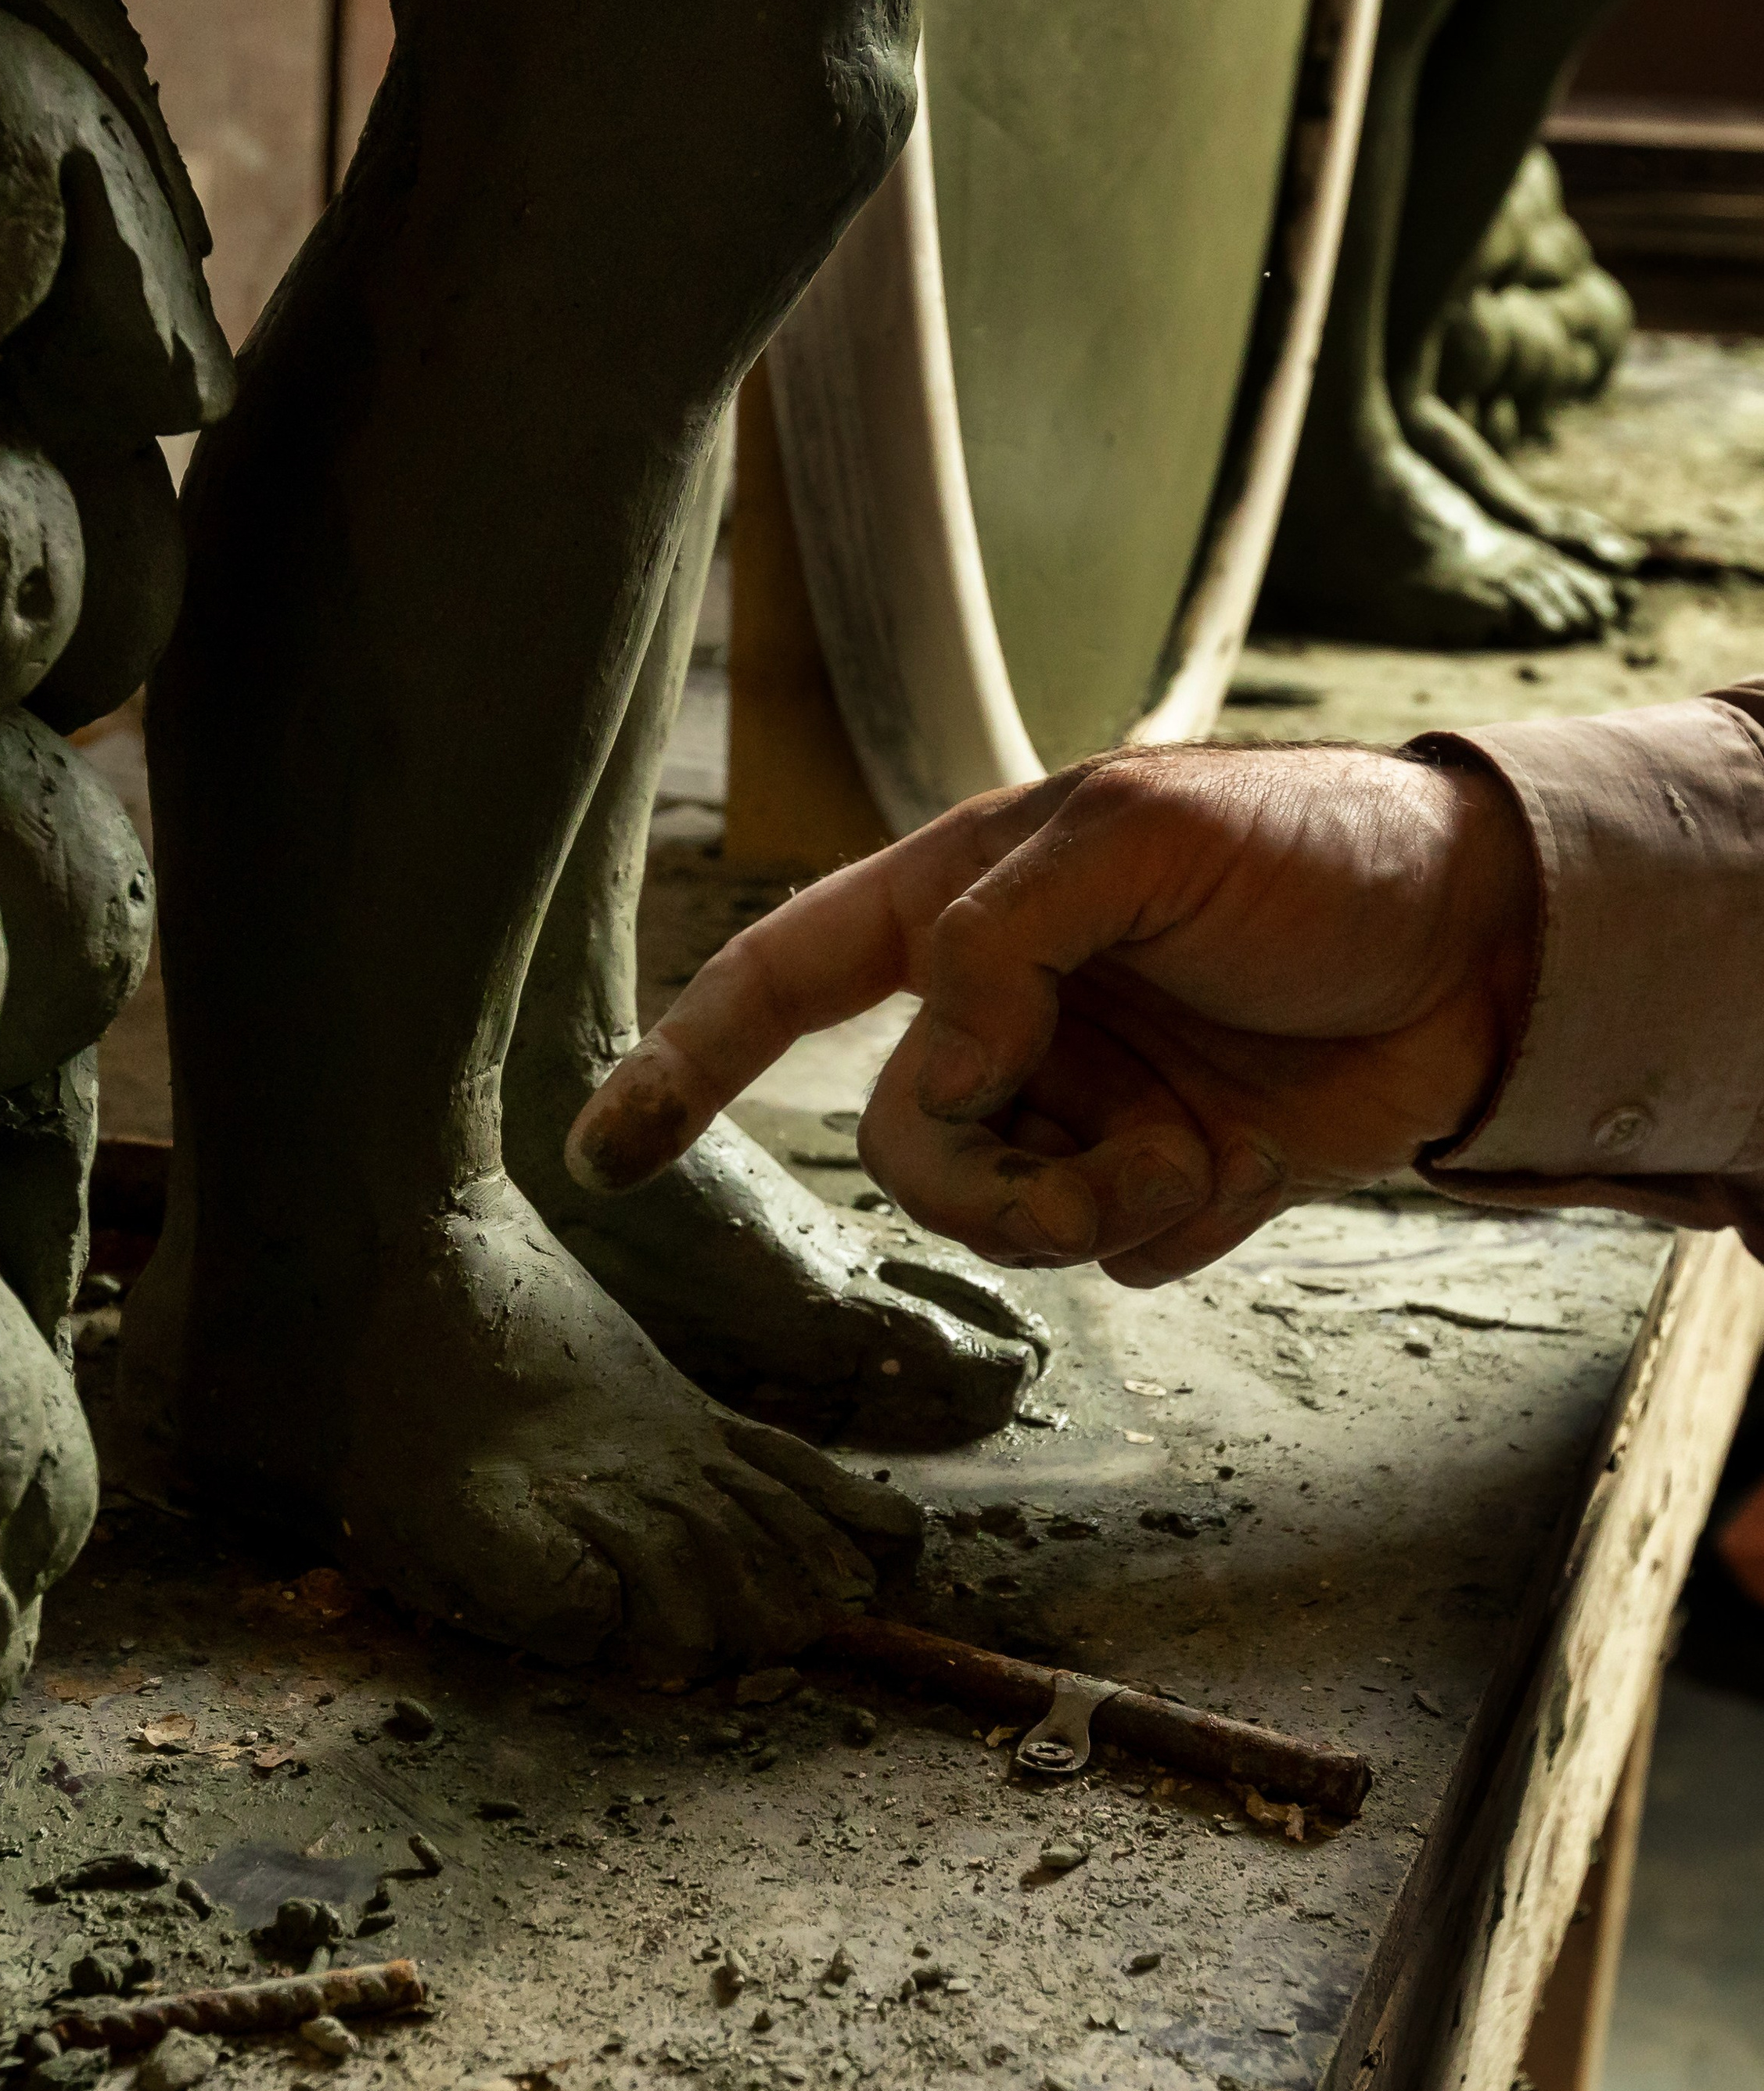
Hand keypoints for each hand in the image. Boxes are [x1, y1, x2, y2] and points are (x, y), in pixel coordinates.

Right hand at [565, 741, 1539, 1285]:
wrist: (1488, 954)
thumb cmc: (1317, 850)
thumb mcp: (1141, 836)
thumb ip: (1002, 937)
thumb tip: (943, 1060)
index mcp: (968, 910)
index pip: (786, 982)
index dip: (685, 1060)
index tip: (601, 1152)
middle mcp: (1008, 1017)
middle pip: (905, 1145)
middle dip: (981, 1180)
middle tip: (1088, 1165)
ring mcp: (1082, 1106)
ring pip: (999, 1220)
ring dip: (1084, 1208)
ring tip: (1187, 1154)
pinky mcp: (1161, 1181)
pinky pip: (1110, 1254)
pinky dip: (1168, 1226)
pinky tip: (1242, 1161)